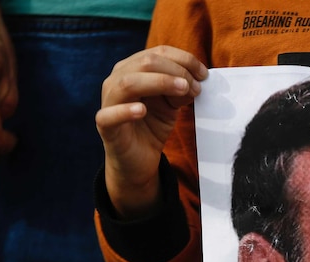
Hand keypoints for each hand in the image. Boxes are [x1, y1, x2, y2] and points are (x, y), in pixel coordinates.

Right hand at [95, 46, 206, 218]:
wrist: (139, 160)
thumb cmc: (153, 126)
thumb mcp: (171, 105)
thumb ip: (180, 90)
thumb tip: (195, 81)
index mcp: (133, 69)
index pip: (157, 53)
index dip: (183, 59)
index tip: (204, 74)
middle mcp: (117, 80)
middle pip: (144, 63)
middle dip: (175, 71)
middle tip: (196, 86)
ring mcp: (109, 102)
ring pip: (128, 82)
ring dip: (159, 82)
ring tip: (182, 90)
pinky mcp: (105, 125)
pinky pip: (109, 115)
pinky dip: (125, 110)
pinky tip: (141, 111)